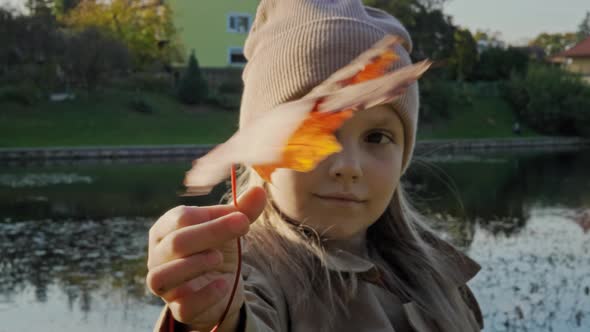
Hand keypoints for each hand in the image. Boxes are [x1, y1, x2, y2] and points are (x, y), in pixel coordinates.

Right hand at [146, 186, 266, 330]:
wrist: (221, 287)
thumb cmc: (217, 249)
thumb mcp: (230, 228)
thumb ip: (243, 211)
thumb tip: (260, 191)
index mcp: (166, 229)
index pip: (181, 217)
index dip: (212, 216)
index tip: (242, 217)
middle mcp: (158, 256)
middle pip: (176, 243)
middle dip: (211, 233)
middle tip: (242, 226)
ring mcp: (164, 284)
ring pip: (162, 276)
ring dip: (193, 265)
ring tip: (218, 258)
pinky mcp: (178, 309)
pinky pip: (183, 306)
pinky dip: (203, 295)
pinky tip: (223, 285)